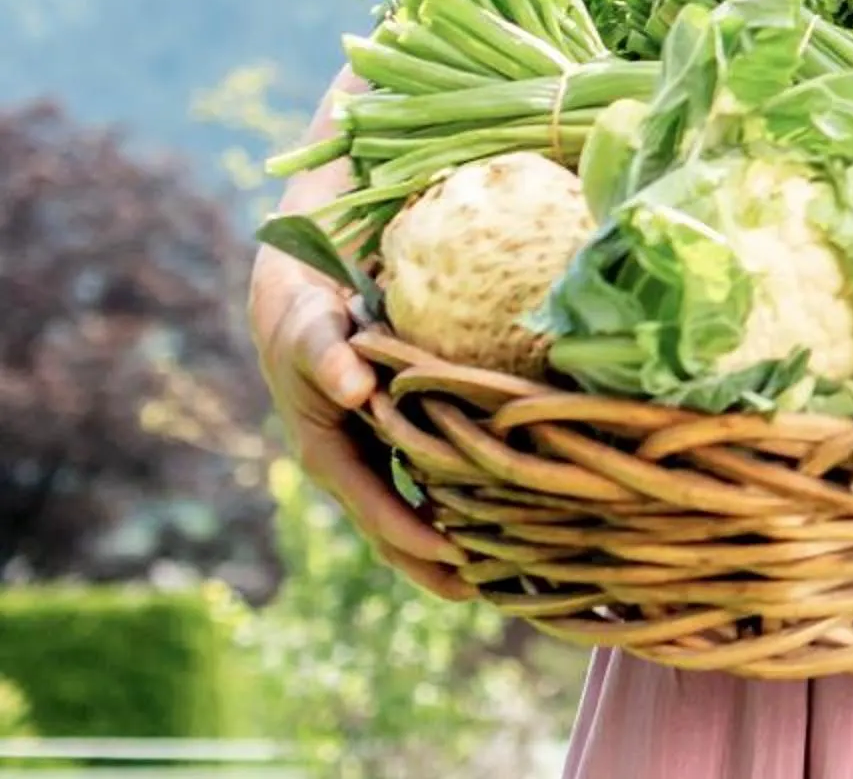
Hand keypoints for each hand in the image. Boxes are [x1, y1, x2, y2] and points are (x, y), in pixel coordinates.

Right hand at [248, 245, 471, 599]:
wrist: (304, 301)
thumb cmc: (308, 318)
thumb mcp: (312, 329)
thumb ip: (328, 355)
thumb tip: (352, 386)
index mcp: (328, 453)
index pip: (374, 507)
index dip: (411, 534)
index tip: (453, 556)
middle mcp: (354, 467)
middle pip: (395, 531)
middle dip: (436, 565)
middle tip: (487, 593)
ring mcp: (377, 461)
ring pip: (416, 517)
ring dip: (453, 549)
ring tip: (506, 576)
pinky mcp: (401, 445)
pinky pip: (431, 489)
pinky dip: (461, 509)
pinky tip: (506, 522)